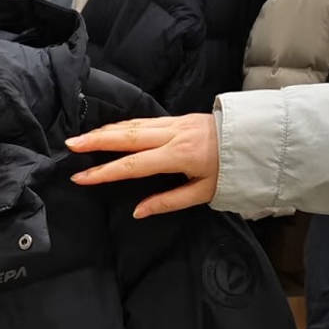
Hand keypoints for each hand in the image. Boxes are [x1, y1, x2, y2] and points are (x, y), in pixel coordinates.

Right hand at [66, 114, 219, 218]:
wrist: (258, 139)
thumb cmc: (233, 170)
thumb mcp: (204, 193)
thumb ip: (168, 201)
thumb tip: (137, 212)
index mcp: (179, 155)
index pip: (133, 165)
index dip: (104, 172)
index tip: (81, 177)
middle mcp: (173, 135)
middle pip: (127, 136)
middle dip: (96, 140)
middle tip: (70, 144)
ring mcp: (175, 123)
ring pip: (134, 125)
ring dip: (106, 130)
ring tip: (83, 137)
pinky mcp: (179, 117)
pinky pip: (144, 121)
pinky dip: (123, 125)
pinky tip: (111, 129)